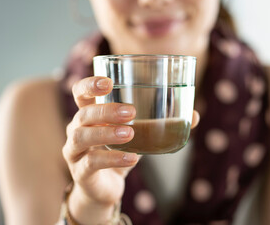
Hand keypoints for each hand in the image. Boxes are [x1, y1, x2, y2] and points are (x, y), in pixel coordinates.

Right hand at [62, 76, 198, 222]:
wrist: (105, 188)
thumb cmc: (120, 151)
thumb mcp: (140, 135)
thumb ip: (161, 123)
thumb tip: (194, 114)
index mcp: (89, 113)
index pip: (80, 92)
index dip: (89, 84)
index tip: (108, 82)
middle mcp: (76, 128)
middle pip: (83, 113)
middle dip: (105, 110)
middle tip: (130, 112)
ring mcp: (75, 151)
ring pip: (82, 136)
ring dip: (106, 133)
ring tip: (130, 133)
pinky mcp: (80, 172)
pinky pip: (92, 163)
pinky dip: (113, 159)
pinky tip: (132, 159)